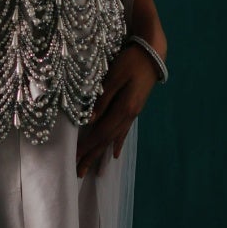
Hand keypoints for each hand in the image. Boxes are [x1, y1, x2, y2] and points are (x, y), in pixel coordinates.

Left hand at [76, 44, 159, 178]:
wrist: (152, 53)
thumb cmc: (131, 61)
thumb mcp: (113, 77)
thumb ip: (102, 100)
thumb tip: (89, 121)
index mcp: (123, 109)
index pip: (101, 133)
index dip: (87, 146)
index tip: (74, 158)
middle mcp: (129, 116)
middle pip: (107, 141)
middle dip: (92, 157)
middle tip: (79, 173)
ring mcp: (132, 115)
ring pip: (114, 139)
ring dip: (102, 154)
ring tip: (94, 171)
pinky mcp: (133, 110)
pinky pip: (123, 132)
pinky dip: (117, 144)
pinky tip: (115, 155)